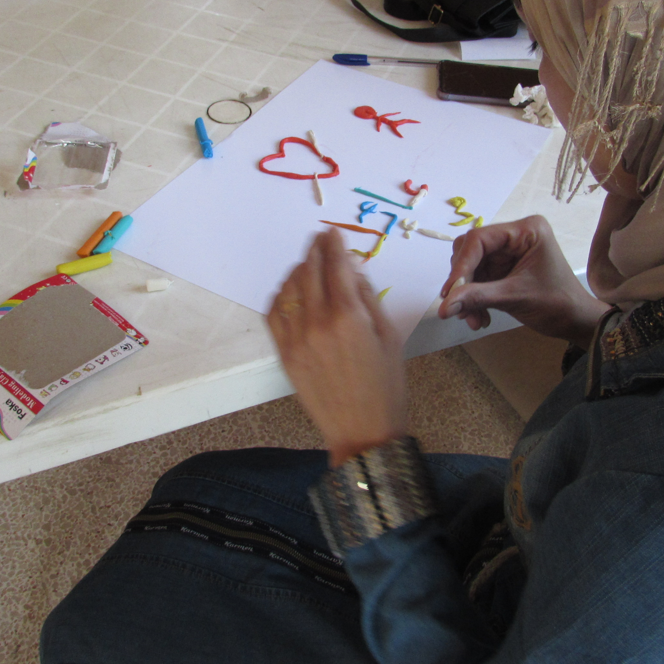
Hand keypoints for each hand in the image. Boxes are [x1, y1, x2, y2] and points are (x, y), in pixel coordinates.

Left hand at [267, 228, 405, 465]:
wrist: (362, 431)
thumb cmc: (386, 386)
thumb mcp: (389, 336)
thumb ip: (368, 297)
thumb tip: (352, 268)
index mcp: (349, 316)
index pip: (336, 264)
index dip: (334, 244)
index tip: (333, 232)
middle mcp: (317, 322)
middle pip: (310, 271)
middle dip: (315, 250)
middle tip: (320, 240)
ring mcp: (296, 338)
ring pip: (289, 288)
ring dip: (298, 270)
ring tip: (309, 264)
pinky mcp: (284, 354)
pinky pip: (274, 313)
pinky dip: (280, 295)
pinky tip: (291, 291)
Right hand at [437, 215, 608, 347]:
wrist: (575, 322)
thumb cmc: (556, 304)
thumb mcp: (516, 297)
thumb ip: (478, 297)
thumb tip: (443, 307)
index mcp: (526, 230)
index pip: (479, 239)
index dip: (461, 265)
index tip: (449, 292)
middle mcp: (514, 236)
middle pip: (471, 251)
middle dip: (464, 282)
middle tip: (459, 309)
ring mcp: (507, 252)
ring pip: (471, 268)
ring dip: (466, 295)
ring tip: (473, 320)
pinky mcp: (503, 268)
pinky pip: (477, 279)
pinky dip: (474, 299)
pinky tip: (480, 318)